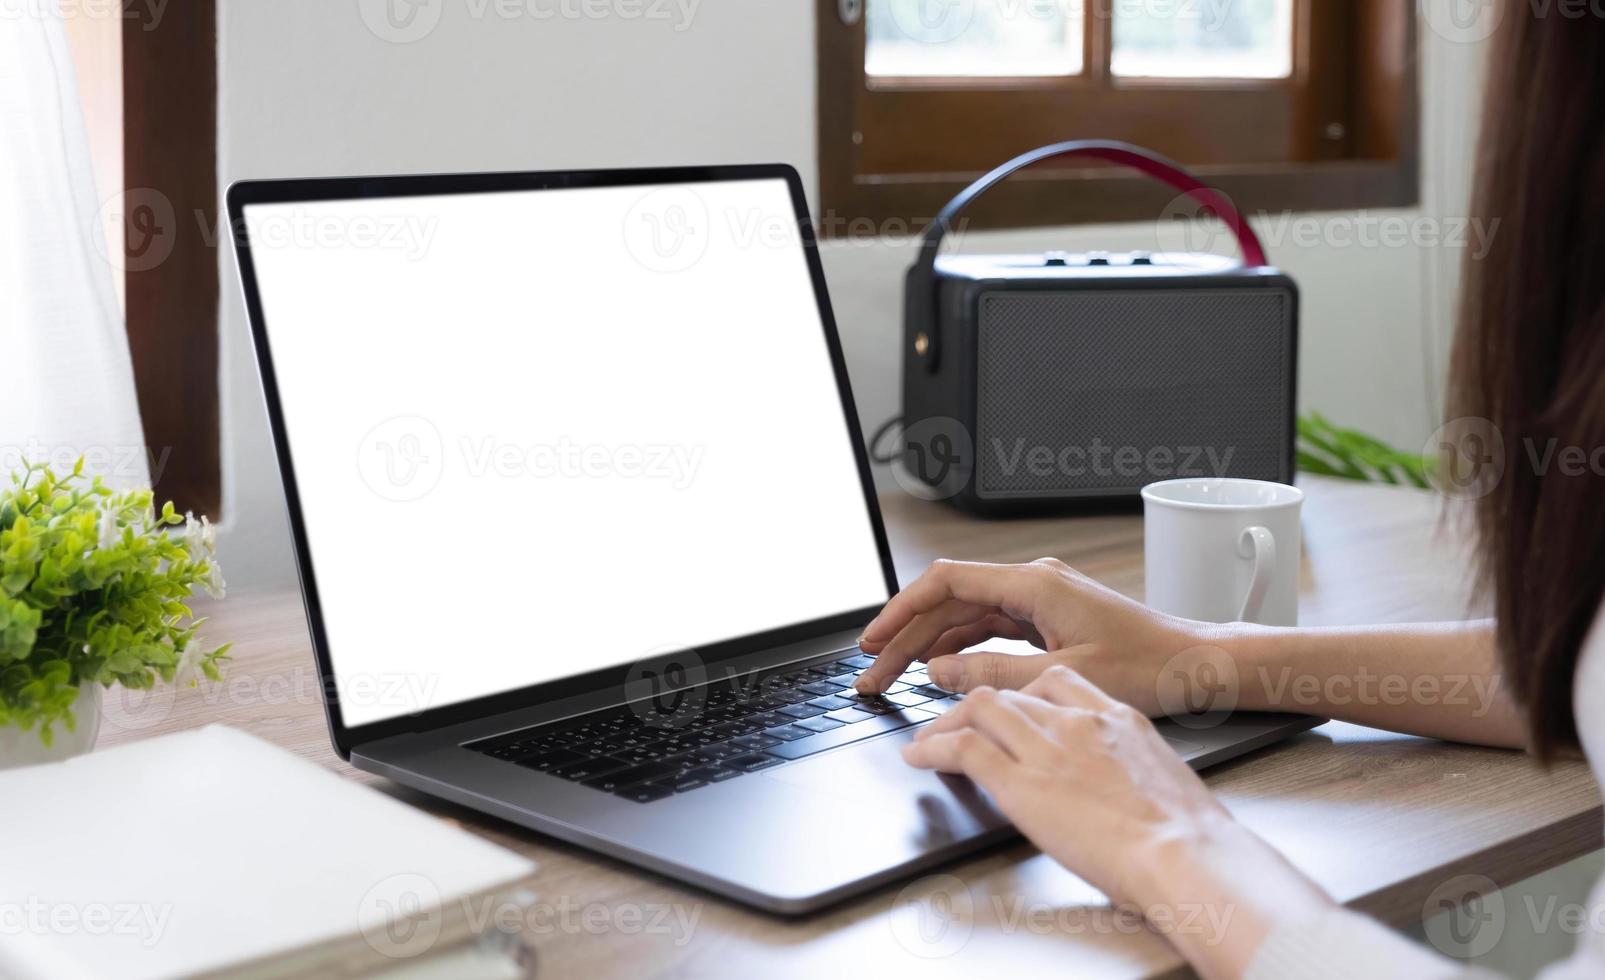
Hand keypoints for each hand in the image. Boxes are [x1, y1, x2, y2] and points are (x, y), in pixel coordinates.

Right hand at [855, 558, 1201, 707]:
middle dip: (905, 636)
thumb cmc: (1150, 667)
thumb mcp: (1062, 676)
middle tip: (871, 672)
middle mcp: (1033, 583)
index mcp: (1034, 584)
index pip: (946, 583)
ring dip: (927, 645)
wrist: (1199, 665)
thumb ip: (994, 674)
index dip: (901, 609)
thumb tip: (938, 671)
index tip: (873, 639)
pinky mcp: (1049, 620)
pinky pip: (989, 628)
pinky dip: (959, 648)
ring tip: (893, 675)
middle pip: (949, 602)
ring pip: (965, 617)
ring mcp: (1041, 600)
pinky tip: (939, 669)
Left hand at [903, 665, 1230, 902]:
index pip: (1058, 682)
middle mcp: (1077, 721)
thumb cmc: (1189, 834)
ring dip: (947, 722)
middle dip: (978, 705)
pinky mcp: (1020, 782)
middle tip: (958, 721)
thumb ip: (1129, 772)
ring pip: (979, 709)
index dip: (1024, 691)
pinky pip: (962, 748)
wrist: (1185, 852)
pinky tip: (919, 756)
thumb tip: (1117, 790)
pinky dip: (932, 748)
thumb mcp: (1164, 781)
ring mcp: (1046, 747)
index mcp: (1118, 718)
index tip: (1012, 705)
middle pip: (1012, 692)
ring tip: (930, 737)